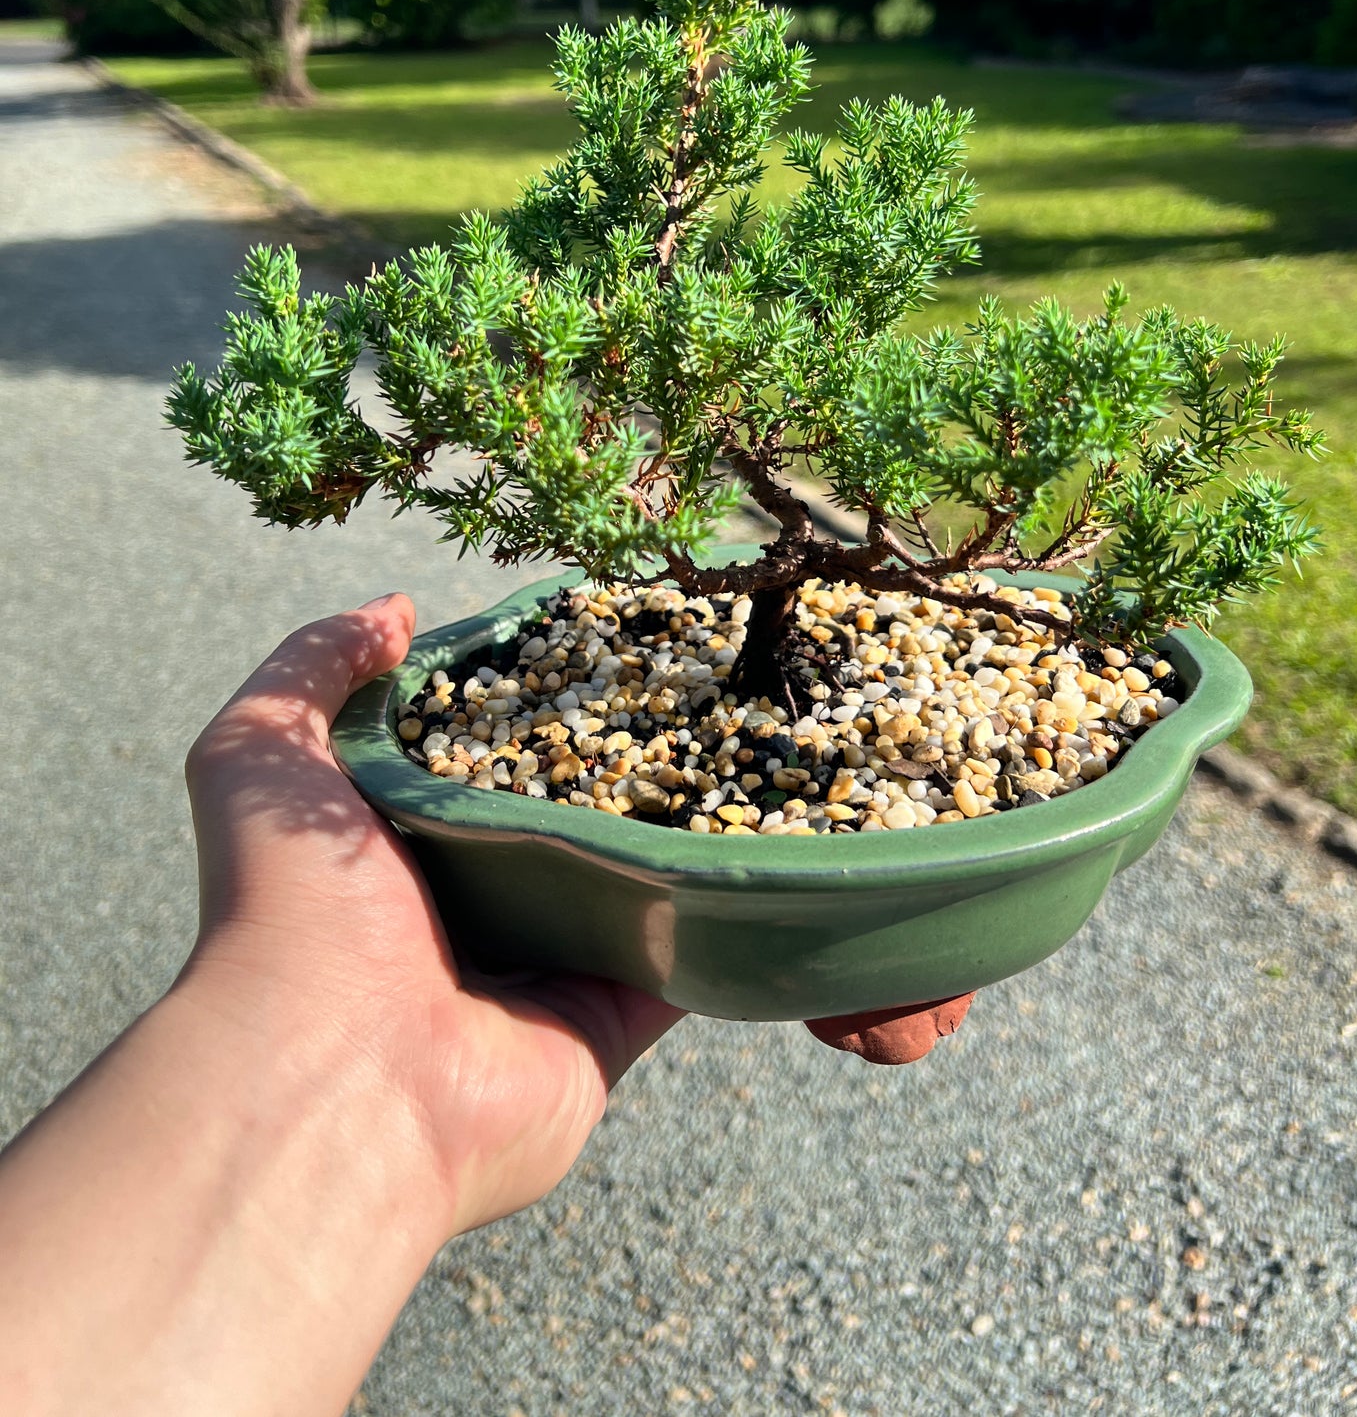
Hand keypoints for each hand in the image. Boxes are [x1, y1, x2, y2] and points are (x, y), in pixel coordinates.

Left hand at [182, 592, 682, 1235]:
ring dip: (677, 821)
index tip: (585, 632)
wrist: (339, 1076)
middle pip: (561, 811)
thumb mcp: (259, 751)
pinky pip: (684, 955)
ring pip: (632, 876)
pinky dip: (722, 906)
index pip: (475, 753)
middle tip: (680, 679)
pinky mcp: (609, 1021)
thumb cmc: (291, 907)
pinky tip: (767, 832)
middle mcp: (472, 909)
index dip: (522, 695)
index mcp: (396, 848)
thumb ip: (312, 665)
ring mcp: (545, 969)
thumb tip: (399, 611)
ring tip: (741, 731)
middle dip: (613, 753)